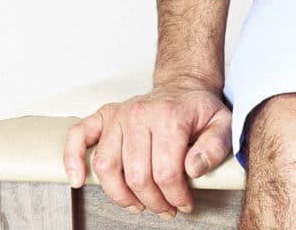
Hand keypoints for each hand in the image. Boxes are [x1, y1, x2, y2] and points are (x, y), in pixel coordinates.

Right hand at [62, 75, 231, 218]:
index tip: (184, 203)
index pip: (166, 172)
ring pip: (107, 166)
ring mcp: (118, 115)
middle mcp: (139, 114)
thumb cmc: (198, 110)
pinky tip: (78, 179)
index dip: (175, 196)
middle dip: (153, 201)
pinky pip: (78, 136)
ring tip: (138, 204)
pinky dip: (73, 159)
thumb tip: (193, 168)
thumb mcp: (222, 125)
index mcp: (169, 116)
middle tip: (166, 208)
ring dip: (121, 195)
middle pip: (137, 175)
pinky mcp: (103, 116)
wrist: (182, 87)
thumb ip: (214, 148)